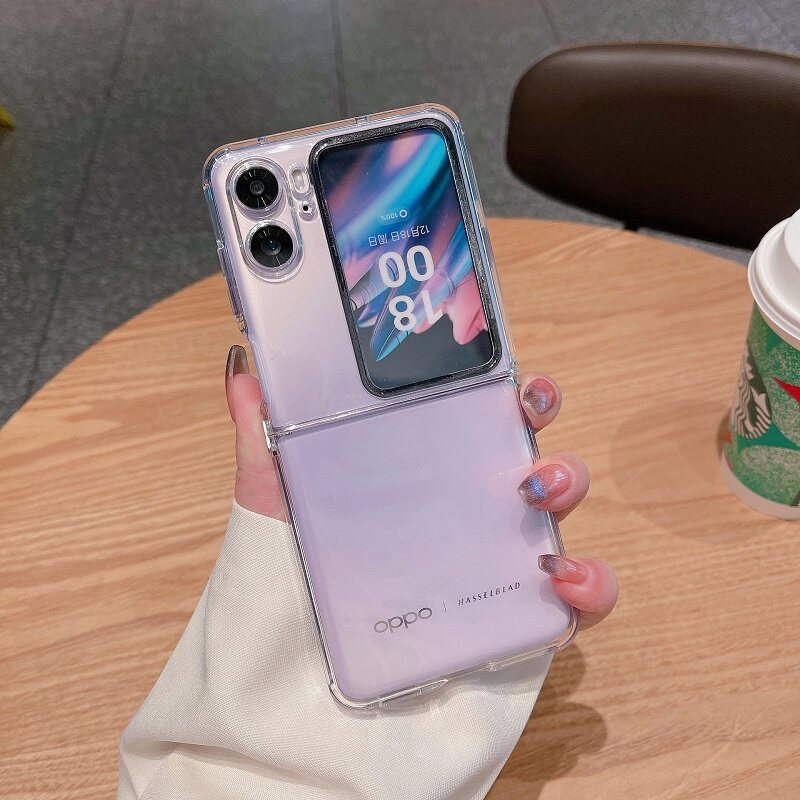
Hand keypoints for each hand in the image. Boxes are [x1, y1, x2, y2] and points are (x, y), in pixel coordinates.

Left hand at [225, 346, 617, 628]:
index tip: (506, 372)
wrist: (304, 702)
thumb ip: (263, 440)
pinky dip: (592, 584)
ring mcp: (498, 563)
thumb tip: (243, 371)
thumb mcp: (274, 507)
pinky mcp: (520, 621)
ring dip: (569, 484)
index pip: (477, 417)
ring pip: (561, 514)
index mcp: (423, 474)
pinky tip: (561, 576)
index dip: (504, 387)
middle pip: (526, 448)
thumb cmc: (294, 594)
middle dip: (540, 419)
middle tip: (523, 418)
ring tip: (534, 492)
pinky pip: (581, 602)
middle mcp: (468, 512)